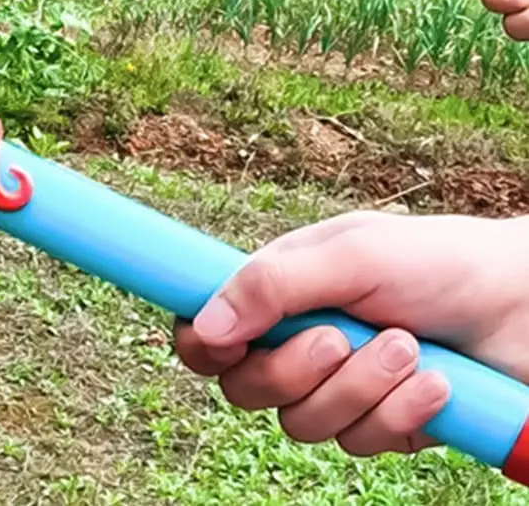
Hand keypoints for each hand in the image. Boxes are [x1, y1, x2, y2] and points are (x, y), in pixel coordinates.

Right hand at [173, 211, 528, 457]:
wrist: (525, 306)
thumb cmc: (438, 261)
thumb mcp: (351, 256)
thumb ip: (273, 286)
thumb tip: (206, 326)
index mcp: (279, 290)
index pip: (207, 330)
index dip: (202, 344)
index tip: (223, 347)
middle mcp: (299, 340)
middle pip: (246, 388)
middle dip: (294, 371)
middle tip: (340, 339)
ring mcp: (342, 386)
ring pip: (304, 423)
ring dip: (360, 389)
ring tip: (409, 349)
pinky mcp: (385, 422)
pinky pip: (361, 443)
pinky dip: (400, 414)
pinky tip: (435, 385)